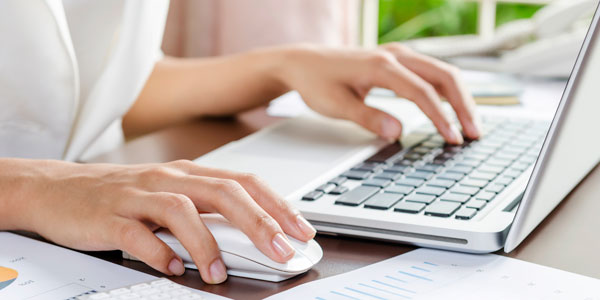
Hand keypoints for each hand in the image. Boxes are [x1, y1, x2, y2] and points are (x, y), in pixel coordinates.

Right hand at [1, 158, 315, 283]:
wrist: (56, 188)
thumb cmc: (120, 194)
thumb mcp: (169, 194)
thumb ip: (206, 210)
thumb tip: (253, 234)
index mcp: (188, 173)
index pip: (244, 182)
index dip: (277, 205)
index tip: (301, 230)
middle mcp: (168, 179)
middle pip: (224, 192)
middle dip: (259, 222)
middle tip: (282, 251)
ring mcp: (138, 195)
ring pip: (182, 210)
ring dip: (207, 243)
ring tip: (219, 272)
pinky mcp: (110, 216)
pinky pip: (138, 234)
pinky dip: (160, 253)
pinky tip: (174, 268)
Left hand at [278, 43, 481, 143]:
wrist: (302, 63)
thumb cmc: (316, 82)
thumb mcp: (336, 105)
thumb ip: (367, 117)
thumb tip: (397, 132)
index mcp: (381, 65)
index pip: (422, 91)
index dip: (440, 117)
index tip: (453, 139)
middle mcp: (395, 55)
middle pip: (444, 76)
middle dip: (463, 106)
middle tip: (475, 134)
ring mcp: (398, 55)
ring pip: (442, 72)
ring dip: (460, 98)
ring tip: (471, 126)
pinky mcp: (397, 60)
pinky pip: (431, 73)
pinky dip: (447, 91)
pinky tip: (453, 109)